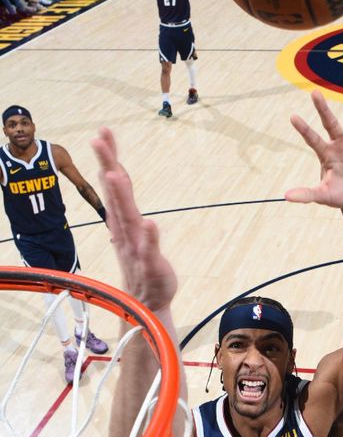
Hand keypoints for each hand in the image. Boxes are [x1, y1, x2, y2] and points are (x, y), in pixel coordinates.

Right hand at [91, 128, 176, 311]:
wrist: (146, 303)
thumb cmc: (142, 265)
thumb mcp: (135, 230)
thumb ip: (125, 205)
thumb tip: (114, 177)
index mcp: (124, 220)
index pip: (117, 184)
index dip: (110, 158)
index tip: (103, 133)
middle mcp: (127, 230)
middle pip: (116, 194)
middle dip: (108, 165)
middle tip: (98, 139)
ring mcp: (136, 247)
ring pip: (128, 218)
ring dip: (121, 197)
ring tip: (115, 174)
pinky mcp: (150, 265)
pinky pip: (148, 250)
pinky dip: (148, 237)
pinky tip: (148, 224)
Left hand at [285, 90, 342, 207]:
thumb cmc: (339, 195)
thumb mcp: (322, 195)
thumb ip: (306, 194)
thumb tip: (286, 197)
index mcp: (326, 153)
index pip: (312, 138)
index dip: (303, 128)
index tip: (292, 117)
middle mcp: (338, 143)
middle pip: (329, 121)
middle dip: (322, 108)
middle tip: (314, 93)